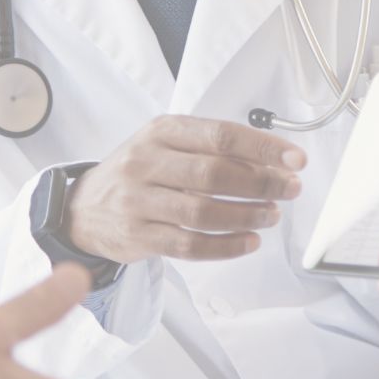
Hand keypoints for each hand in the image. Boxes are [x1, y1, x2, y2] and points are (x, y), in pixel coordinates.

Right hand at [65, 115, 304, 264]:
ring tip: (271, 215)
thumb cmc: (138, 172)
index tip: (294, 159)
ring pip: (203, 212)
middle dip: (261, 183)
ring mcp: (139, 202)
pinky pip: (189, 245)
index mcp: (161, 132)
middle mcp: (147, 163)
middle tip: (289, 189)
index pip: (220, 136)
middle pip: (214, 174)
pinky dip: (225, 246)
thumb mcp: (165, 144)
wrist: (83, 208)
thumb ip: (210, 148)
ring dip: (246, 215)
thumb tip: (272, 160)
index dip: (263, 148)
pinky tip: (248, 241)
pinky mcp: (138, 236)